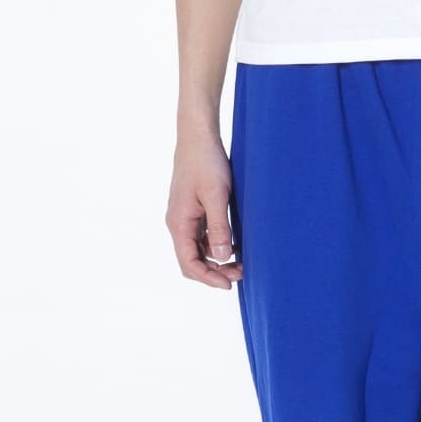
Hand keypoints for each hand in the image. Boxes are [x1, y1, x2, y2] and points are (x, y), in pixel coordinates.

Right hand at [166, 132, 242, 289]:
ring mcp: (184, 219)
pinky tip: (234, 247)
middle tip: (241, 274)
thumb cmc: (207, 162)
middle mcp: (178, 224)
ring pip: (198, 252)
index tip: (229, 284)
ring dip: (217, 262)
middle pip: (192, 262)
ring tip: (242, 263)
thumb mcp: (217, 196)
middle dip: (214, 273)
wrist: (198, 137)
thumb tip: (221, 257)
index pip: (189, 263)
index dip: (208, 278)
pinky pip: (202, 240)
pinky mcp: (193, 213)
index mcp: (179, 223)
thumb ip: (219, 228)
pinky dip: (216, 248)